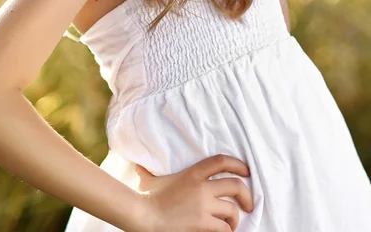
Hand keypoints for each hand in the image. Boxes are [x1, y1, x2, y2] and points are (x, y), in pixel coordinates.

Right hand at [132, 153, 253, 231]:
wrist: (144, 217)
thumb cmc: (146, 199)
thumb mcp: (150, 180)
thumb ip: (148, 171)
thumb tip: (138, 167)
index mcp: (192, 173)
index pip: (221, 161)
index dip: (238, 164)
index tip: (246, 171)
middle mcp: (202, 187)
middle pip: (236, 185)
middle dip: (247, 196)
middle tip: (248, 205)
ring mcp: (204, 206)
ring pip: (232, 211)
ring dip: (234, 220)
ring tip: (229, 225)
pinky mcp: (204, 224)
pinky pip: (224, 229)